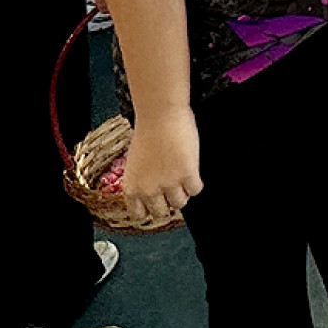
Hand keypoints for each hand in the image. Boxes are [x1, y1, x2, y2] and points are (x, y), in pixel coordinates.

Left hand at [119, 105, 201, 224]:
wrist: (160, 113)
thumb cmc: (148, 131)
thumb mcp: (136, 163)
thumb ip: (142, 180)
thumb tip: (155, 192)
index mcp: (132, 186)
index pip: (139, 214)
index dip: (150, 207)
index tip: (156, 201)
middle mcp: (148, 189)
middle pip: (162, 212)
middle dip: (168, 200)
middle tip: (172, 187)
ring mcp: (169, 184)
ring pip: (181, 203)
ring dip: (183, 191)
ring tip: (183, 174)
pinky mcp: (188, 175)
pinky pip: (196, 189)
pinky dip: (196, 181)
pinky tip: (192, 168)